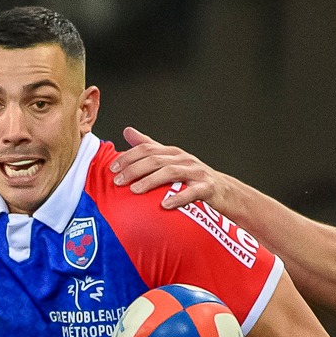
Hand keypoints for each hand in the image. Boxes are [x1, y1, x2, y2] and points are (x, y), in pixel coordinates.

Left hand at [109, 126, 233, 213]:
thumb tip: (127, 130)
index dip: (128, 157)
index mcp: (172, 153)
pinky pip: (192, 192)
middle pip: (156, 160)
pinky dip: (178, 198)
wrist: (224, 192)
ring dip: (151, 181)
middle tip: (117, 181)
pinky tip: (164, 206)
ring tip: (135, 191)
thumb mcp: (170, 160)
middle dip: (134, 169)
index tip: (112, 168)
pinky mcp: (207, 188)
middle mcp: (183, 159)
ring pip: (171, 172)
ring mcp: (196, 172)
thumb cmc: (191, 177)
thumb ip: (149, 146)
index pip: (147, 149)